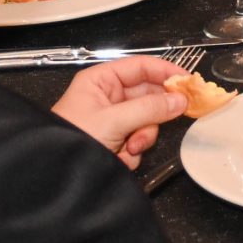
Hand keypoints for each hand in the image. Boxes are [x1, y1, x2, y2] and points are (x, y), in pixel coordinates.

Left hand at [51, 56, 190, 167]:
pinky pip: (137, 140)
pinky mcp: (114, 141)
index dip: (166, 72)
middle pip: (147, 96)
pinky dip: (132, 152)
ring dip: (141, 137)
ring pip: (146, 121)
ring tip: (130, 148)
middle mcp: (107, 97)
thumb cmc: (72, 139)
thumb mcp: (113, 120)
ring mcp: (111, 120)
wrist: (54, 175)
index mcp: (101, 81)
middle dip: (151, 116)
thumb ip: (150, 109)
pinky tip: (119, 159)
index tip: (188, 81)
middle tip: (169, 118)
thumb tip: (180, 100)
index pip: (141, 66)